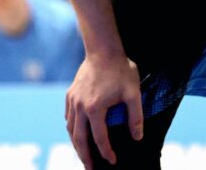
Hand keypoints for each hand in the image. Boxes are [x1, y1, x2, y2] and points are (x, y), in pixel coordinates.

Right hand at [65, 54, 142, 168]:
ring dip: (76, 145)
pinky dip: (71, 128)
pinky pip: (67, 117)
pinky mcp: (70, 93)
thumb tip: (138, 137)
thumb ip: (136, 116)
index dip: (106, 152)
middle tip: (90, 169)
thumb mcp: (133, 92)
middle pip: (79, 139)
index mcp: (95, 109)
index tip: (113, 161)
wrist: (103, 48)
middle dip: (85, 157)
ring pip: (70, 129)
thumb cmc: (120, 69)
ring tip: (83, 155)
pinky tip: (76, 132)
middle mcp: (80, 107)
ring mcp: (73, 100)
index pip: (99, 139)